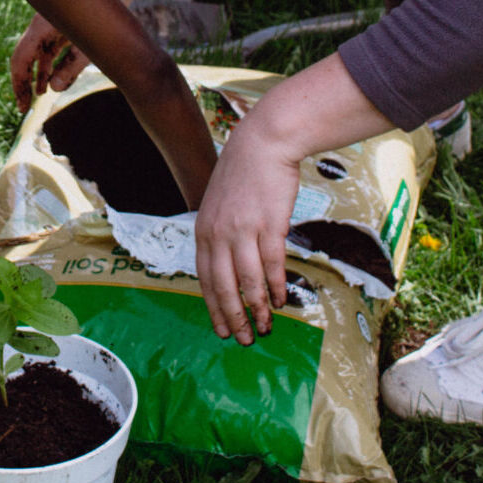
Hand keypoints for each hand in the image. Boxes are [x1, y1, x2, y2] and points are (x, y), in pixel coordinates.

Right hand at [10, 12, 89, 110]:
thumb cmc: (103, 14)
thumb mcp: (89, 45)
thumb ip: (71, 68)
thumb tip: (54, 89)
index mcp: (42, 26)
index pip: (20, 58)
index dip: (19, 83)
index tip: (23, 104)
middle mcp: (41, 25)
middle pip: (24, 57)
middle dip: (23, 82)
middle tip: (24, 107)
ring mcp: (49, 26)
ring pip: (36, 54)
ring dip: (35, 76)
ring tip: (37, 96)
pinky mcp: (60, 28)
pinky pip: (47, 50)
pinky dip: (47, 67)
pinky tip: (48, 83)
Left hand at [194, 116, 300, 344]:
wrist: (262, 144)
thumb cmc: (243, 176)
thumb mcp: (218, 205)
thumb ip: (218, 234)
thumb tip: (226, 265)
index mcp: (203, 231)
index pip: (204, 279)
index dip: (214, 307)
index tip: (222, 328)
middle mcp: (218, 234)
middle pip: (224, 286)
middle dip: (234, 317)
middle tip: (244, 339)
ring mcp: (242, 230)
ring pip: (247, 281)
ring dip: (257, 308)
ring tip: (266, 327)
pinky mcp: (268, 225)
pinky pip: (270, 265)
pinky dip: (274, 286)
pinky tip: (279, 300)